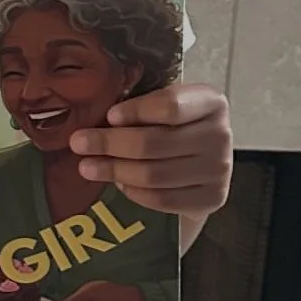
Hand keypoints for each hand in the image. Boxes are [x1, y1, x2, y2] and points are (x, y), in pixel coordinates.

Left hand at [69, 83, 231, 218]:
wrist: (204, 163)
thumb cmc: (176, 126)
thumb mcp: (165, 104)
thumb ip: (142, 105)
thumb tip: (95, 115)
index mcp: (210, 102)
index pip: (170, 106)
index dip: (136, 111)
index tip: (108, 116)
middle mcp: (220, 134)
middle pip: (155, 142)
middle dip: (110, 143)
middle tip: (79, 143)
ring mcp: (219, 170)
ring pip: (155, 174)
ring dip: (115, 170)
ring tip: (88, 166)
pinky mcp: (212, 198)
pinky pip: (163, 199)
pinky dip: (135, 192)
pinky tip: (118, 183)